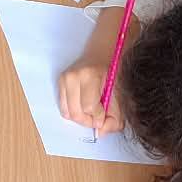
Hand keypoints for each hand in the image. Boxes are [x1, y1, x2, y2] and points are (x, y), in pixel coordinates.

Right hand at [58, 7, 127, 135]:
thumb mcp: (120, 91)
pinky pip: (64, 107)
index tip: (105, 117)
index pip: (90, 108)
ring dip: (81, 117)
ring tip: (93, 111)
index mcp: (89, 75)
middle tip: (99, 118)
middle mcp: (73, 76)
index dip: (99, 118)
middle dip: (89, 121)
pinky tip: (85, 105)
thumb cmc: (114, 69)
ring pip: (68, 113)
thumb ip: (115, 115)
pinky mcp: (60, 81)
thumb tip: (101, 132)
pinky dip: (74, 111)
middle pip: (76, 113)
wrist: (104, 49)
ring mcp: (64, 78)